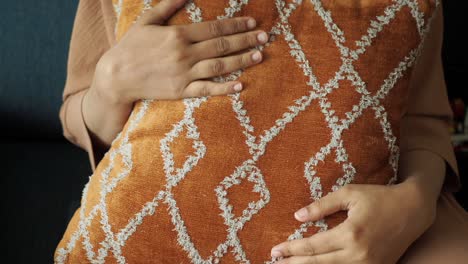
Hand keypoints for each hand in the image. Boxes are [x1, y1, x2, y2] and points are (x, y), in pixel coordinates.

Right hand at [82, 0, 268, 149]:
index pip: (214, 28)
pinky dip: (224, 88)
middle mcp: (184, 54)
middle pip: (221, 45)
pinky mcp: (181, 91)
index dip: (235, 24)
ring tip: (258, 56)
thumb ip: (168, 6)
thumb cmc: (131, 46)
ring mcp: (184, 74)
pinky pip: (206, 89)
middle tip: (263, 37)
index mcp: (178, 35)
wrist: (116, 76)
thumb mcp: (147, 21)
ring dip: (241, 60)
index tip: (252, 23)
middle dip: (245, 40)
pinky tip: (240, 85)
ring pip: (219, 66)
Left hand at [269, 183, 436, 263]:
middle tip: (274, 263)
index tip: (274, 250)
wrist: (413, 210)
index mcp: (351, 233)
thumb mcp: (349, 194)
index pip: (313, 246)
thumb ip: (322, 205)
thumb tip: (298, 216)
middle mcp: (359, 254)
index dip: (291, 249)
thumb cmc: (379, 197)